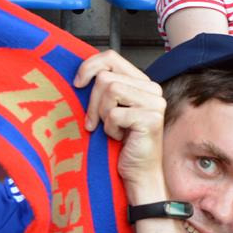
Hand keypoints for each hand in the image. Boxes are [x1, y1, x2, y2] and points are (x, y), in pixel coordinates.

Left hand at [73, 50, 167, 200]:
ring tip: (110, 130)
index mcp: (142, 83)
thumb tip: (79, 74)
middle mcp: (152, 89)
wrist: (137, 174)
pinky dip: (110, 129)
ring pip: (110, 90)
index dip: (89, 66)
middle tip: (93, 123)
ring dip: (101, 115)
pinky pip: (114, 114)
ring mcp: (154, 103)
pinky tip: (119, 138)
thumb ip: (103, 89)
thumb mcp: (109, 110)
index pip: (112, 57)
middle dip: (92, 102)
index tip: (78, 84)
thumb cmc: (122, 145)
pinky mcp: (151, 119)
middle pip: (106, 77)